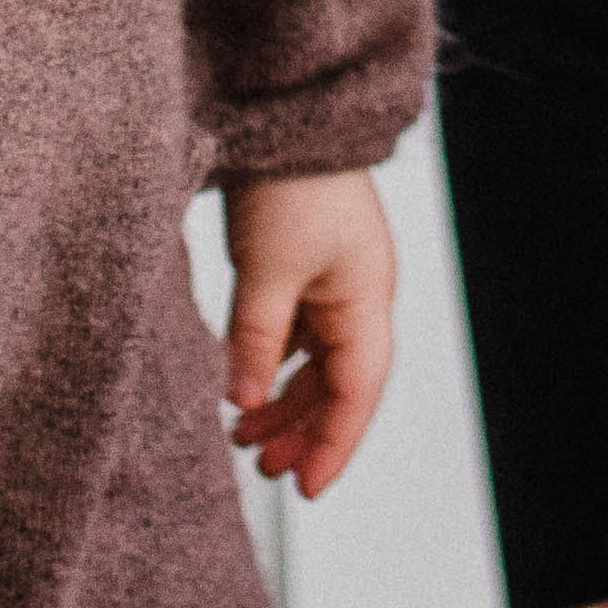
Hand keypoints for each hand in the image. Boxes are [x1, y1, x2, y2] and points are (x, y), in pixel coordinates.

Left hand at [221, 168, 396, 495]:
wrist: (287, 118)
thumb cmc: (289, 185)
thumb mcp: (265, 272)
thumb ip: (255, 343)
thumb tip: (244, 401)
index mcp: (367, 299)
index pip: (357, 392)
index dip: (333, 445)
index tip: (305, 489)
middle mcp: (360, 295)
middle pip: (339, 382)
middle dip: (302, 428)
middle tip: (262, 467)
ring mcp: (337, 279)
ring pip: (316, 360)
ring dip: (283, 398)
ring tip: (240, 432)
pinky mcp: (310, 264)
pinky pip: (298, 332)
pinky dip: (271, 362)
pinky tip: (240, 380)